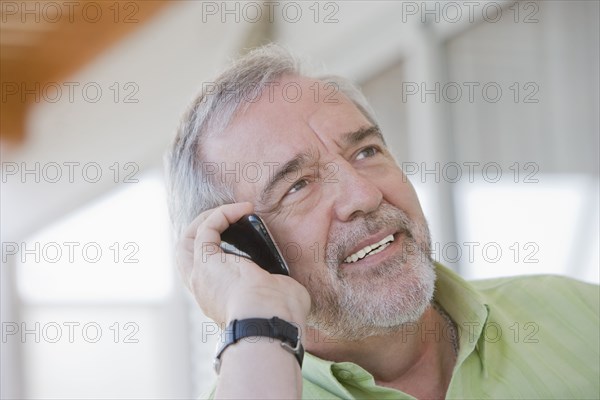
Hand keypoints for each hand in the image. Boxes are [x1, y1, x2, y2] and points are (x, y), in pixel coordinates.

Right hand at [176, 202, 310, 326]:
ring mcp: (200, 274)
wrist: (267, 321)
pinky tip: (243, 209)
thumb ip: (276, 284)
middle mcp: (203, 289)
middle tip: (228, 221)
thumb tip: (284, 274)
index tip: (240, 242)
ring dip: (208, 219)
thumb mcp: (277, 296)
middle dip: (203, 232)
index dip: (216, 254)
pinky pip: (206, 227)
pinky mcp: (206, 259)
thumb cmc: (279, 316)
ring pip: (188, 238)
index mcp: (220, 302)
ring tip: (232, 210)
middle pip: (185, 255)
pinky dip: (222, 213)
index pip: (205, 275)